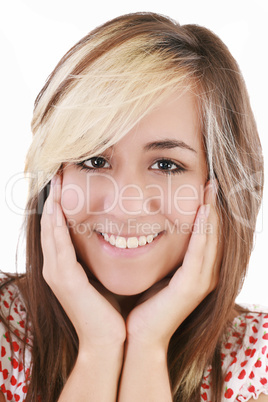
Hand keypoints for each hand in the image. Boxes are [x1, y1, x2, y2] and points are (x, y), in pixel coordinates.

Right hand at [40, 175, 125, 349]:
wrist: (109, 341)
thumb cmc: (110, 309)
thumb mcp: (102, 276)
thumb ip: (100, 257)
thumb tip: (116, 236)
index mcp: (64, 267)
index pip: (58, 229)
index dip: (60, 205)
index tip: (66, 183)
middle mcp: (54, 267)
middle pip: (50, 225)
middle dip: (53, 199)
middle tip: (56, 173)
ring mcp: (56, 273)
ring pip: (50, 230)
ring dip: (52, 205)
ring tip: (55, 181)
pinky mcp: (64, 279)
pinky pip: (58, 244)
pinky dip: (56, 223)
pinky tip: (58, 206)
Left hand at [125, 180, 220, 349]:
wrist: (139, 337)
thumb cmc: (144, 304)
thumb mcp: (158, 272)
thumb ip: (164, 254)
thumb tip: (152, 230)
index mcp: (198, 271)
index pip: (207, 234)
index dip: (208, 210)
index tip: (204, 187)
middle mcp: (206, 274)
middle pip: (214, 233)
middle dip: (213, 206)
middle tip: (212, 180)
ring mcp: (202, 281)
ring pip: (211, 238)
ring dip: (211, 212)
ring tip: (210, 188)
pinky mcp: (192, 286)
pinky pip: (199, 251)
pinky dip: (203, 230)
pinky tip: (203, 210)